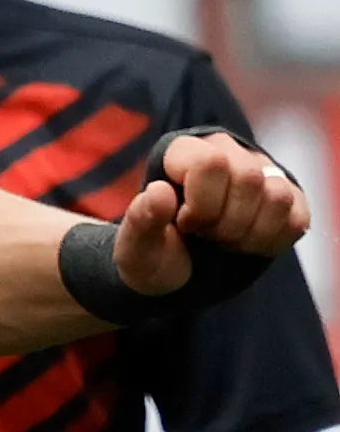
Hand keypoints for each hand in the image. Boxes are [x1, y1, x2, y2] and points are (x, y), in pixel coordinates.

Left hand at [114, 133, 310, 295]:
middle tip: (205, 236)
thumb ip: (140, 221)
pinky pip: (296, 218)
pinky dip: (270, 242)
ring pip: (278, 197)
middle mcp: (225, 152)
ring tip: (224, 240)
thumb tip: (160, 191)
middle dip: (225, 223)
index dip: (202, 204)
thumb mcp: (136, 250)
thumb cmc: (153, 258)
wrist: (177, 278)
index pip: (211, 163)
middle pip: (249, 179)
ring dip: (248, 234)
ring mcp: (260, 173)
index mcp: (183, 153)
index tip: (185, 224)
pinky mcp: (288, 198)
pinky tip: (247, 245)